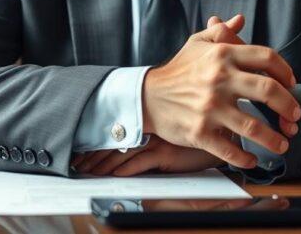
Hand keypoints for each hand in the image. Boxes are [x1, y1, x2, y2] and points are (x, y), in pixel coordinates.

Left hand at [70, 135, 223, 176]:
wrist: (222, 137)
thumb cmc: (197, 137)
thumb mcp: (169, 138)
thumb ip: (151, 142)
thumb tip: (128, 154)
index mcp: (148, 124)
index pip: (115, 134)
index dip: (97, 145)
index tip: (81, 153)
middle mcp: (150, 130)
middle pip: (114, 144)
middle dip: (94, 156)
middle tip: (78, 165)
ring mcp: (157, 141)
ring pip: (123, 154)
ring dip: (104, 165)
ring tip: (89, 173)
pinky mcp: (166, 153)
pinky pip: (140, 163)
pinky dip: (125, 170)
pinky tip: (113, 176)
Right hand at [142, 14, 300, 168]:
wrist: (146, 96)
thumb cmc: (177, 70)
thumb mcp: (196, 44)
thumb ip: (221, 32)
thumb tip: (240, 20)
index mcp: (222, 55)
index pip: (266, 58)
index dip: (286, 71)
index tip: (292, 84)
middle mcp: (219, 80)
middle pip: (269, 91)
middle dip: (289, 106)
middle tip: (295, 116)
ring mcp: (210, 108)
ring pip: (253, 127)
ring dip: (274, 139)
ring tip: (282, 144)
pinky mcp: (200, 133)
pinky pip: (229, 149)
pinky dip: (245, 158)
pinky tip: (253, 159)